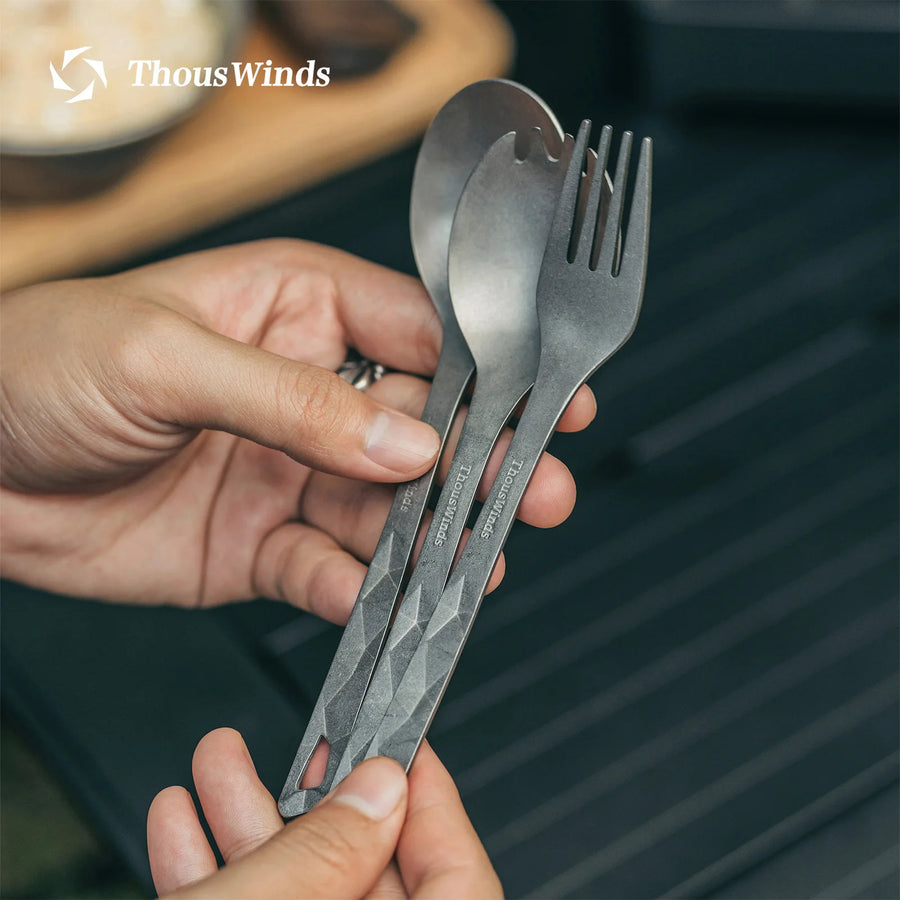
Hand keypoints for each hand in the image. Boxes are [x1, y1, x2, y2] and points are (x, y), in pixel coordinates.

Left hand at [1, 240, 594, 615]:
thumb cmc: (41, 364)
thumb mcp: (167, 357)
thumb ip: (294, 402)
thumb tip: (410, 437)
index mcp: (297, 310)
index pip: (419, 331)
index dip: (490, 366)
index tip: (552, 398)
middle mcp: (309, 393)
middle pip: (422, 427)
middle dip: (483, 462)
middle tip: (540, 490)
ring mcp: (289, 472)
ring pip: (385, 510)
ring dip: (431, 540)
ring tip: (475, 563)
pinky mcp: (260, 545)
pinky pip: (326, 570)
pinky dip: (357, 590)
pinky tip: (384, 601)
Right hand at [147, 728, 502, 897]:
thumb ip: (332, 849)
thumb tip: (381, 786)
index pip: (460, 877)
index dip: (432, 801)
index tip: (400, 746)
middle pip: (363, 870)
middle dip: (313, 792)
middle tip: (299, 740)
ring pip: (293, 888)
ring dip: (246, 820)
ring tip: (217, 756)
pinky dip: (210, 871)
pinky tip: (180, 819)